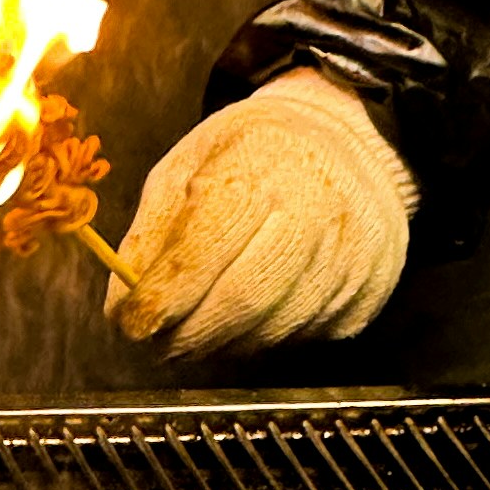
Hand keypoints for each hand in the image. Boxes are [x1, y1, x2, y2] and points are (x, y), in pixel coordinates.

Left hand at [107, 70, 412, 356]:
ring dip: (220, 344)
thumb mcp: (189, 165)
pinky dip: (262, 340)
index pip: (205, 245)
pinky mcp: (368, 291)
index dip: (162, 295)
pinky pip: (303, 337)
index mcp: (259, 164)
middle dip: (187, 334)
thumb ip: (151, 232)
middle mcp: (315, 209)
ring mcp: (351, 253)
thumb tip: (121, 306)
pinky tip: (245, 321)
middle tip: (154, 345)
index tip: (129, 324)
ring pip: (272, 329)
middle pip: (242, 298)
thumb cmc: (253, 155)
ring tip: (192, 335)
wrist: (346, 144)